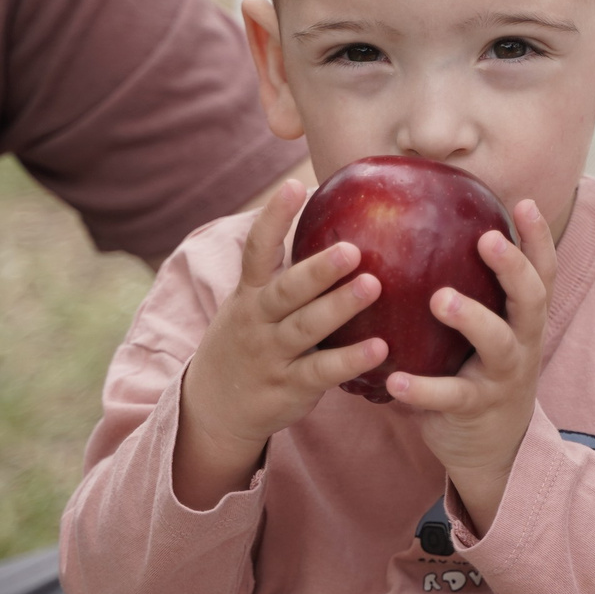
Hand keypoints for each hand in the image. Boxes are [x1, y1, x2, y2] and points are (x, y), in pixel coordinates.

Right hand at [172, 180, 384, 508]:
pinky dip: (350, 360)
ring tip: (373, 286)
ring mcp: (272, 355)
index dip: (274, 217)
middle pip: (287, 290)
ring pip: (306, 328)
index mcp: (250, 294)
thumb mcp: (255, 305)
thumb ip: (289, 275)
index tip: (294, 185)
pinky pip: (322, 371)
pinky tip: (381, 348)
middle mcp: (257, 321)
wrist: (213, 408)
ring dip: (339, 308)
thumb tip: (339, 225)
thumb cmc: (251, 341)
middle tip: (352, 248)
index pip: (257, 250)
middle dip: (318, 270)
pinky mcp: (289, 386)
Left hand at [386, 197, 552, 533]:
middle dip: (513, 266)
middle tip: (487, 239)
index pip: (542, 270)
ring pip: (498, 343)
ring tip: (440, 299)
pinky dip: (423, 389)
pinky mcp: (476, 409)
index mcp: (523, 318)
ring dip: (472, 317)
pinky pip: (451, 397)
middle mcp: (522, 341)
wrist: (496, 448)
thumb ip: (467, 288)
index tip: (522, 202)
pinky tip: (395, 380)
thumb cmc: (479, 371)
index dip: (538, 237)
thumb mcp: (485, 330)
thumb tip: (421, 229)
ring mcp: (503, 376)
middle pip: (531, 298)